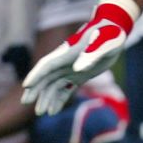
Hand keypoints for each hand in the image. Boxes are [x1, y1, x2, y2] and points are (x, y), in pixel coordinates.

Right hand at [20, 0, 138, 115]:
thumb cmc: (110, 33)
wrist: (116, 29)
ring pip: (53, 85)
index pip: (48, 64)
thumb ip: (91, 55)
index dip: (36, 74)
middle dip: (36, 89)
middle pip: (46, 76)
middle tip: (26, 103)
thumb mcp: (104, 43)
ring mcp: (71, 68)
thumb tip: (78, 69)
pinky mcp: (79, 75)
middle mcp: (66, 61)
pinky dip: (59, 99)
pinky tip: (53, 111)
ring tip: (41, 112)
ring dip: (46, 97)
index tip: (26, 85)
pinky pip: (65, 89)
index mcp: (68, 52)